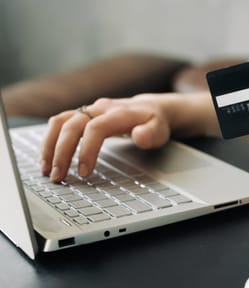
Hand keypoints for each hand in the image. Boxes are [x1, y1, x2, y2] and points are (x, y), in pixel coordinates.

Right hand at [40, 94, 170, 182]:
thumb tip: (138, 136)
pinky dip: (50, 141)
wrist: (150, 108)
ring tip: (47, 170)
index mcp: (118, 113)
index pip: (95, 128)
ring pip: (60, 122)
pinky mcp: (81, 116)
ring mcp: (88, 111)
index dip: (87, 150)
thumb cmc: (154, 123)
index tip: (84, 173)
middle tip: (59, 177)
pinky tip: (48, 160)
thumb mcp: (160, 130)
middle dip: (62, 152)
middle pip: (72, 125)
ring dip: (49, 146)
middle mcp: (100, 109)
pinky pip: (59, 124)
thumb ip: (150, 134)